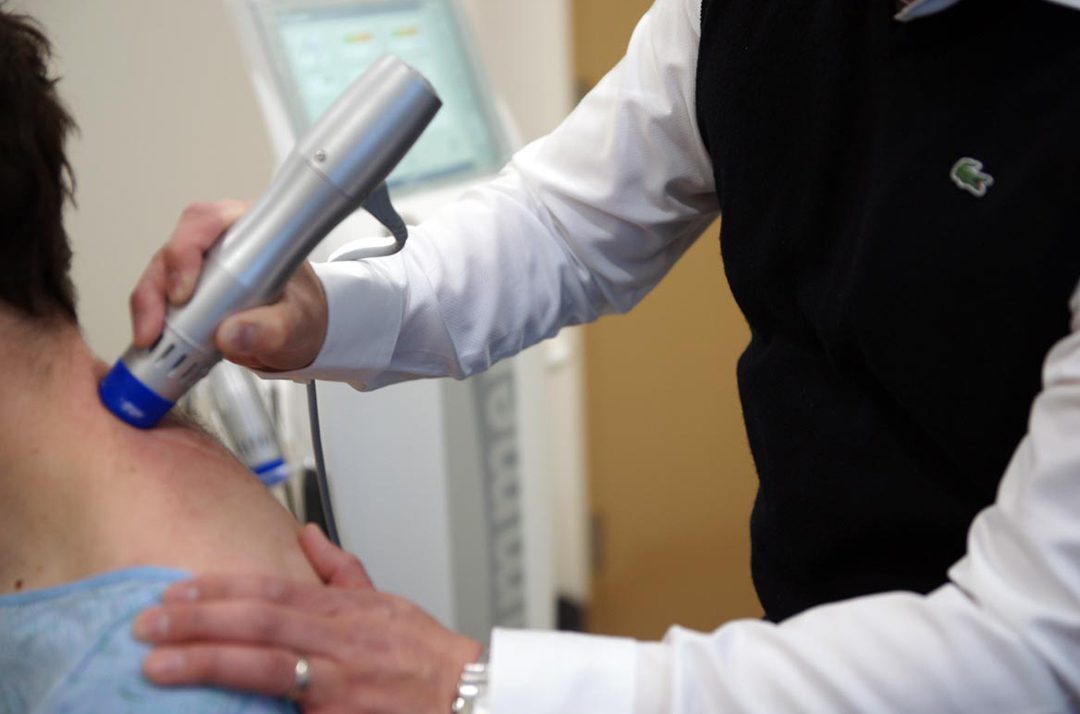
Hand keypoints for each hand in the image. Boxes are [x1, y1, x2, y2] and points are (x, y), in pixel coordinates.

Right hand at [129, 200, 328, 371]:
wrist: (298, 329)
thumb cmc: (301, 312)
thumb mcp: (297, 325)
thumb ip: (273, 330)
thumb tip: (234, 335)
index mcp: (252, 230)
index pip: (208, 222)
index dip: (187, 250)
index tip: (184, 292)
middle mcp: (221, 239)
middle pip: (174, 248)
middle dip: (158, 286)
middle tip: (156, 326)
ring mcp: (200, 262)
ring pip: (159, 272)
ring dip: (148, 305)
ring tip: (151, 338)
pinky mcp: (185, 286)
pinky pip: (157, 296)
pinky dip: (151, 318)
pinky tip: (153, 340)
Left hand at [134, 525, 483, 712]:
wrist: (463, 698)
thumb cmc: (424, 653)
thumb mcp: (386, 600)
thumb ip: (340, 570)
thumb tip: (306, 535)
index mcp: (342, 610)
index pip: (271, 589)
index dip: (220, 587)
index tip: (176, 588)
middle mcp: (335, 642)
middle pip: (257, 622)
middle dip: (198, 621)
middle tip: (148, 622)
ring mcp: (335, 682)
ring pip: (263, 666)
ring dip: (206, 662)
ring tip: (158, 664)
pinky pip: (284, 710)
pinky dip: (247, 708)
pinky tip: (210, 708)